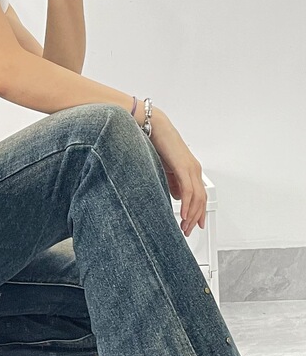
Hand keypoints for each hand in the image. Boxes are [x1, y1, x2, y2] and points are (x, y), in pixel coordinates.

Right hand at [151, 109, 206, 237]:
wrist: (154, 126)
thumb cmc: (157, 143)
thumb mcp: (165, 168)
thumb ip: (172, 182)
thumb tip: (177, 196)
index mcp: (191, 170)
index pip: (200, 196)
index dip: (199, 212)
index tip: (196, 224)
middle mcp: (194, 169)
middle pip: (201, 200)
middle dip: (195, 218)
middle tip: (188, 230)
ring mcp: (191, 168)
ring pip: (197, 198)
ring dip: (191, 214)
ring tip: (185, 226)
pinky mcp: (184, 166)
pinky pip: (189, 190)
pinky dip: (187, 204)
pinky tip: (183, 214)